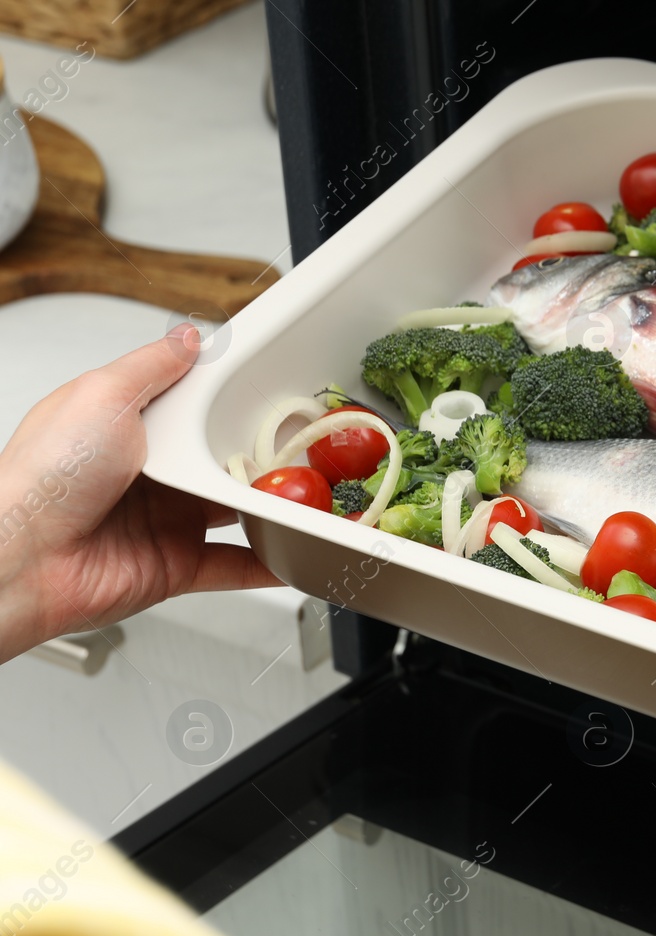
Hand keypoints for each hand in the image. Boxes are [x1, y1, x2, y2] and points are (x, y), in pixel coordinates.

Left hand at [0, 326, 278, 660]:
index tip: (275, 395)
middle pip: (223, 461)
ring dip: (272, 506)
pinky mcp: (175, 566)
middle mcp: (148, 474)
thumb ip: (152, 366)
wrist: (23, 560)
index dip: (232, 402)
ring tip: (313, 496)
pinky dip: (269, 562)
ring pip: (236, 512)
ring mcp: (164, 521)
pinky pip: (234, 565)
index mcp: (126, 427)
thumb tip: (187, 337)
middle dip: (263, 456)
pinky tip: (296, 550)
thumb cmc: (44, 477)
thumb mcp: (100, 395)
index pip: (194, 408)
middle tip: (307, 447)